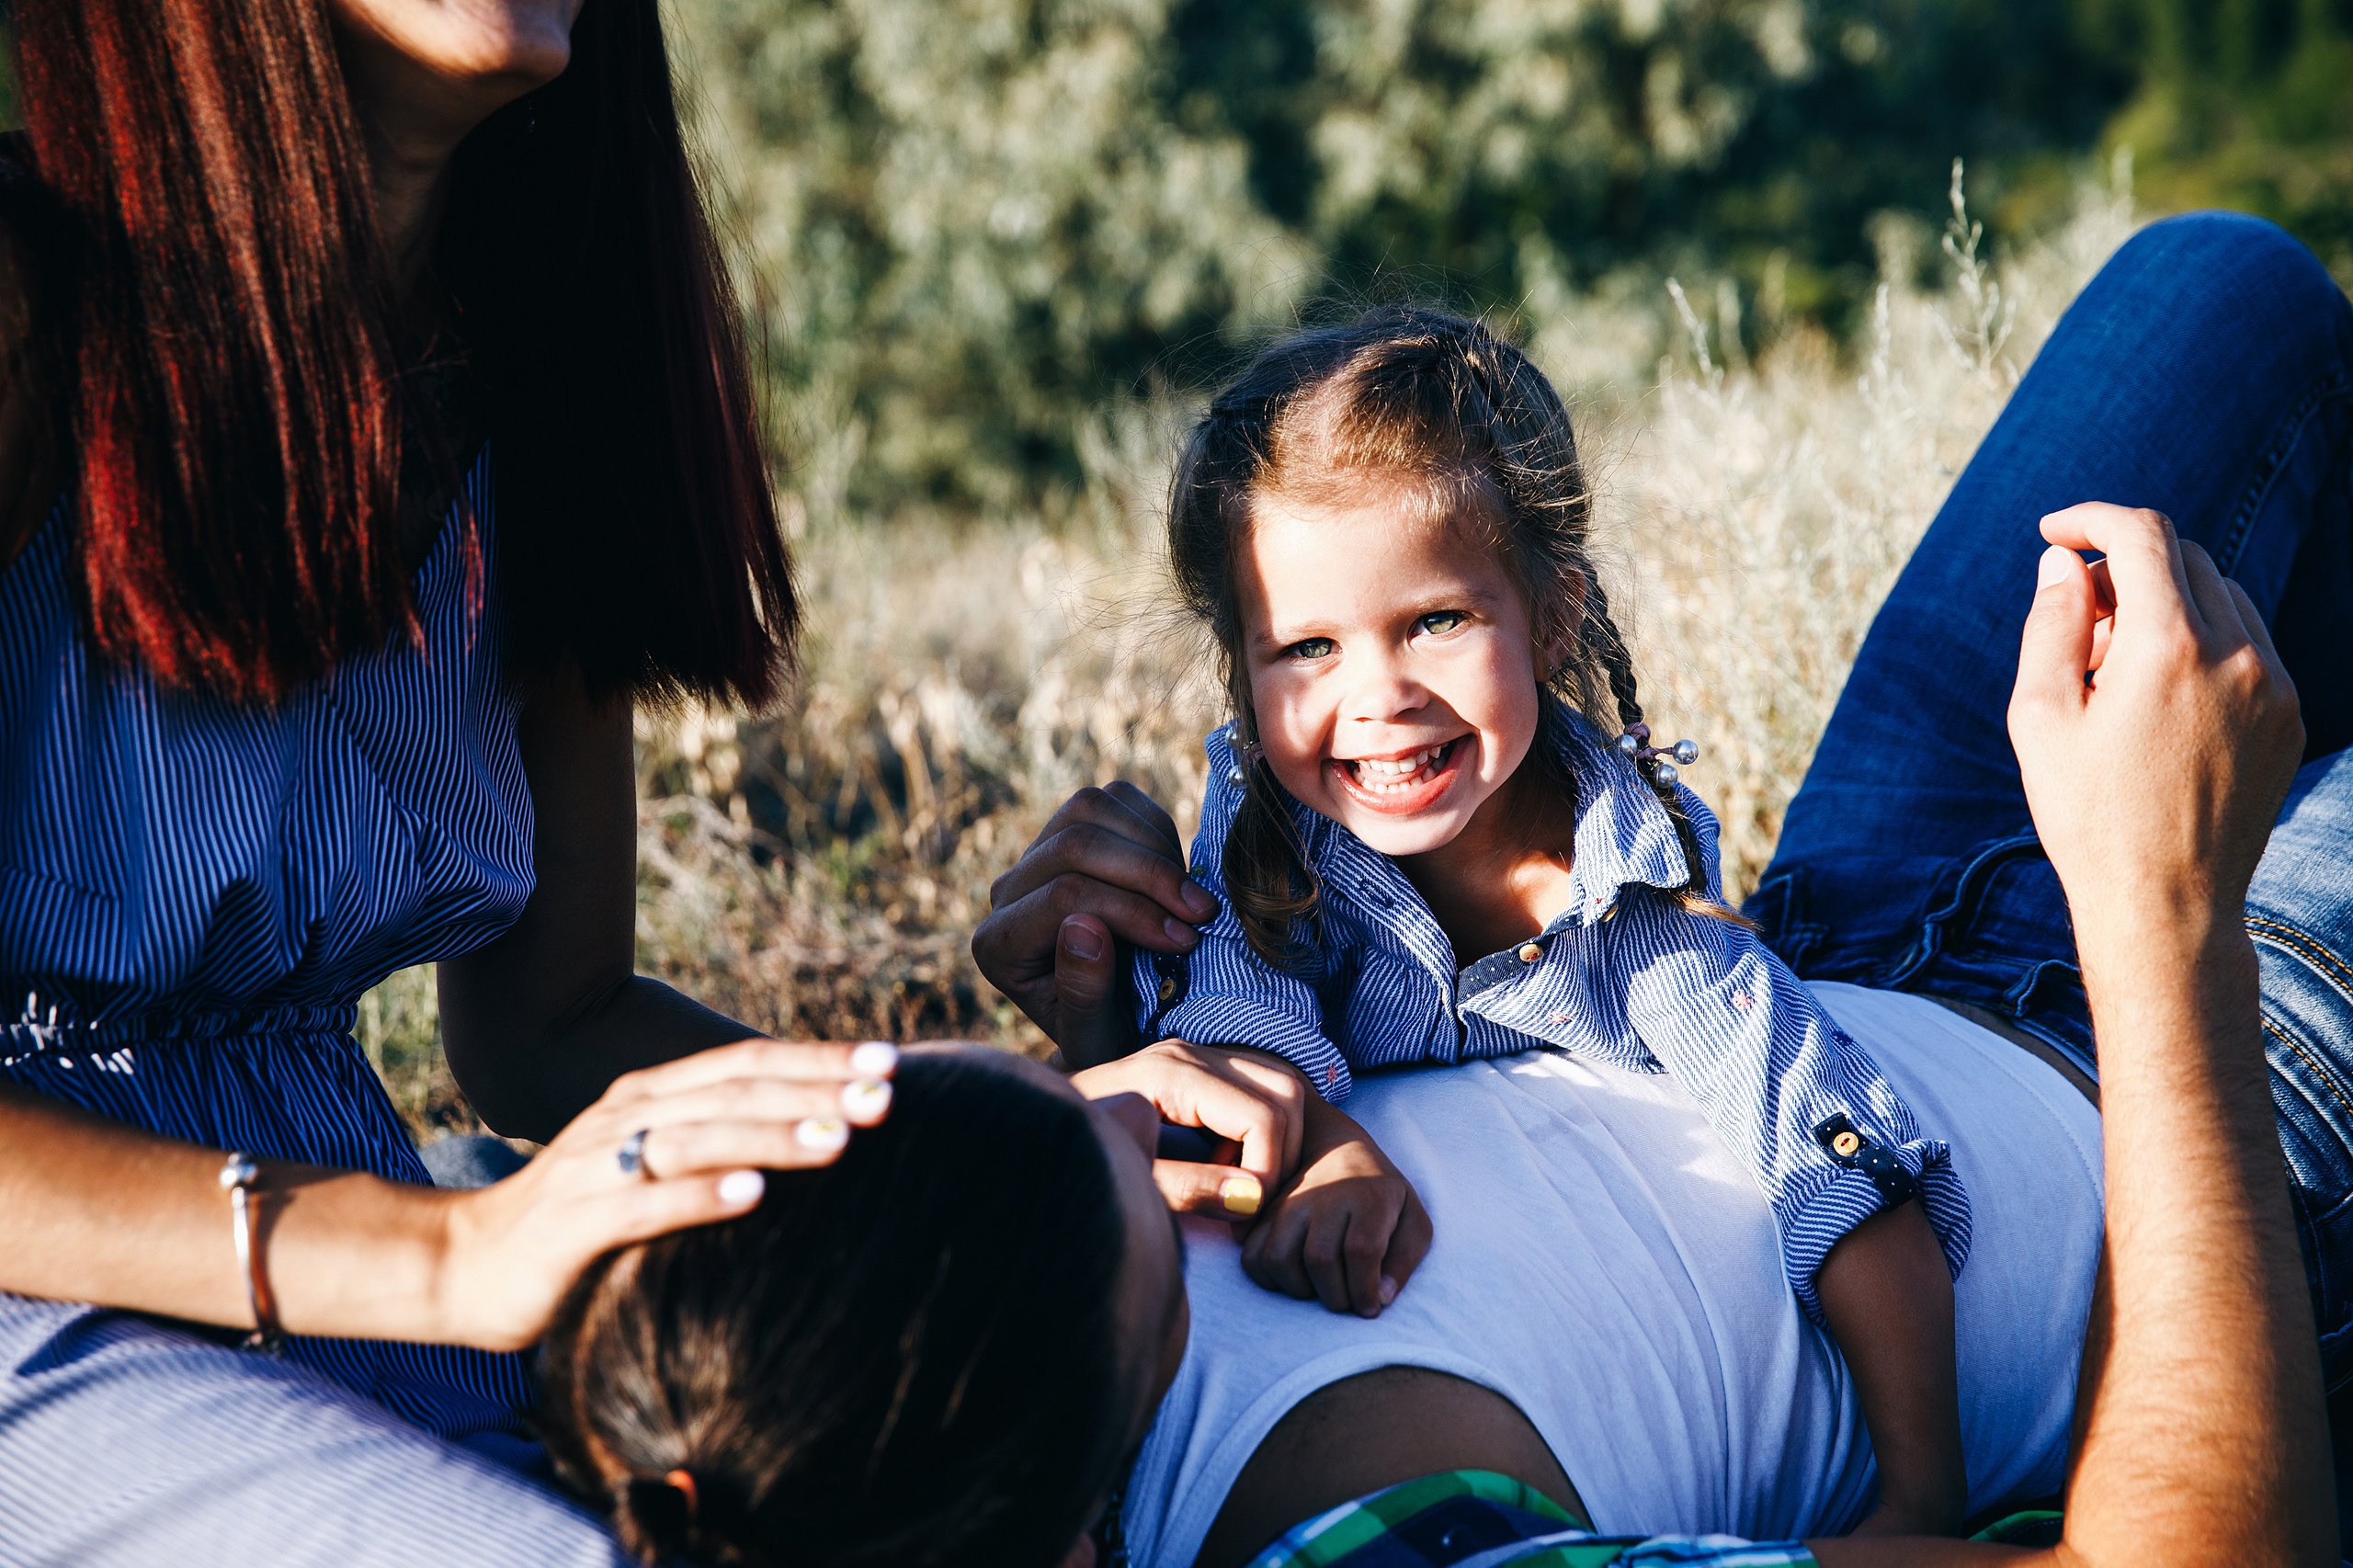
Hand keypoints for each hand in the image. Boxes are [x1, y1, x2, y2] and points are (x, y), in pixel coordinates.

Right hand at [429, 1038, 896, 1349]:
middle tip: (884, 1096)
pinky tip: (752, 1194)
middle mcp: (626, 1116)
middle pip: (734, 1091)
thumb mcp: (648, 1167)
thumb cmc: (575, 1221)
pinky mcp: (574, 1224)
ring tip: (840, 1139)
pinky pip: (645, 1204)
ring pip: (699, 1138)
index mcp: (649, 1097)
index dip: (815, 1061)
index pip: (745, 1065)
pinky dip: (701, 1195)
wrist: (457, 1265)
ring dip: (772, 1136)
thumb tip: (811, 1137)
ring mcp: (597, 1166)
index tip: (887, 1063)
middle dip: (813, 1090)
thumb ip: (712, 1145)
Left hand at [973, 783, 1218, 1065]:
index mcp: (998, 945)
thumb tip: (1084, 926)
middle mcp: (1006, 893)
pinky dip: (1156, 827)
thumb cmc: (1110, 1036)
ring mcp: (1036, 853)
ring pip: (1089, 808)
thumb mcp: (1100, 1038)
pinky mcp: (1069, 827)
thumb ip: (1085, 993)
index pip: (1064, 897)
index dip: (1132, 911)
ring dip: (1155, 847)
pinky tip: (1180, 874)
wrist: (1121, 1019)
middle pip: (1075, 844)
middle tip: (1203, 914)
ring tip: (1194, 898)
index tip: (1186, 941)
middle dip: (1149, 875)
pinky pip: (1113, 797)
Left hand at [1070, 1040, 1310, 1218]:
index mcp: (1172, 1074)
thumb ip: (1187, 1188)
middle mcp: (1191, 1053)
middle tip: (1251, 1205)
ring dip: (1277, 1143)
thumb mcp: (1129, 1182)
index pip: (1263, 1116)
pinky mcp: (1201, 1067)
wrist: (1035, 1131)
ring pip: (1283, 1086)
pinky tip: (1228, 1168)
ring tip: (1240, 1187)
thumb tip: (1253, 1197)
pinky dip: (1263, 1133)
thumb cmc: (1079, 1160)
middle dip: (1282, 1155)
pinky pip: (1261, 1090)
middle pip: (1286, 1092)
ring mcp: (1197, 1055)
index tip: (1245, 1216)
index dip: (1268, 1172)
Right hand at [1241, 1096, 1431, 1318]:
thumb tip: (1380, 1299)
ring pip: (1279, 1260)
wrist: (1335, 1149)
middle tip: (1347, 1300)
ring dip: (1300, 1289)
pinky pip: (1252, 1258)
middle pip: (1320, 1259)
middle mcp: (1324, 1196)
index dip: (1365, 1290)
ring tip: (1320, 1288)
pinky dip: (1269, 1279)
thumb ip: (1406, 1259)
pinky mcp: (1263, 1213)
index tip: (1370, 1307)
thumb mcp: (1412, 1219)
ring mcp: (1288, 1202)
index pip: (1361, 1251)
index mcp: (1368, 1197)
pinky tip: (1294, 1276)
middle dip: (1336, 1297)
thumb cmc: (1381, 1195)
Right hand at [2008, 504, 2302, 956]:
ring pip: (2222, 595)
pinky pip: (2249, 644)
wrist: (2167, 904)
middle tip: (2078, 619)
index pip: (2142, 534)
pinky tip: (2160, 698)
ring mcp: (2274, 684)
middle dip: (2123, 566)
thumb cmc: (2088, 815)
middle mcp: (2236, 653)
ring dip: (2165, 603)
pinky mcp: (2290, 715)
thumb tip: (2063, 562)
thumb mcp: (2040, 717)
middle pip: (2183, 557)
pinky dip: (2203, 641)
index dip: (2091, 518)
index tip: (2055, 534)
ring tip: (2117, 667)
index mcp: (2169, 646)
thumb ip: (2052, 624)